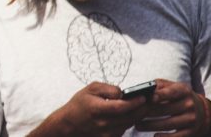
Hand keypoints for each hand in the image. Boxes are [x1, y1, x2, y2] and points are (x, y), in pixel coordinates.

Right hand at [28, 82, 149, 136]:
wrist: (70, 124)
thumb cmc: (79, 105)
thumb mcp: (89, 89)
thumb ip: (107, 88)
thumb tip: (123, 92)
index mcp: (97, 109)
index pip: (121, 107)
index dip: (135, 102)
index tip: (144, 96)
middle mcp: (104, 123)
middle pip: (130, 117)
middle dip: (142, 108)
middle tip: (151, 99)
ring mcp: (108, 133)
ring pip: (130, 123)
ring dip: (138, 114)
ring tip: (143, 105)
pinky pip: (126, 128)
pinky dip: (130, 120)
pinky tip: (131, 113)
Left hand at [136, 79, 210, 136]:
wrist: (201, 110)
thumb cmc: (179, 95)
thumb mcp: (172, 86)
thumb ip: (158, 85)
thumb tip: (141, 89)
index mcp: (183, 90)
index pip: (171, 92)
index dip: (160, 95)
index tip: (150, 98)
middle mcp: (189, 104)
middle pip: (165, 109)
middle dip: (146, 112)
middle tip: (133, 113)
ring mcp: (190, 118)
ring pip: (167, 123)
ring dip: (150, 125)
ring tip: (137, 125)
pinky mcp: (190, 131)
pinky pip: (175, 136)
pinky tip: (154, 135)